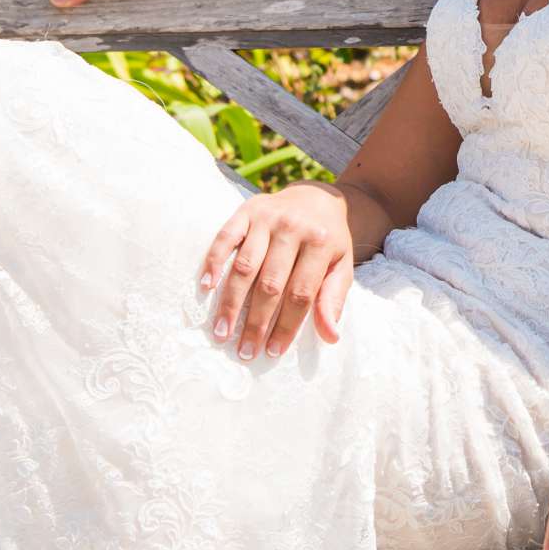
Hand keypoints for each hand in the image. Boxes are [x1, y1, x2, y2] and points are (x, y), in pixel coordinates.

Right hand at [199, 183, 356, 358]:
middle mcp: (292, 228)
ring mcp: (267, 217)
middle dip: (256, 322)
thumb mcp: (342, 266)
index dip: (286, 325)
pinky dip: (214, 262)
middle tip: (244, 351)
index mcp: (320, 243)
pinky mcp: (246, 210)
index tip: (272, 352)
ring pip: (245, 266)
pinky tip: (206, 287)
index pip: (300, 293)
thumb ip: (334, 299)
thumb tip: (330, 337)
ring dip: (231, 302)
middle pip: (270, 284)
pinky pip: (225, 237)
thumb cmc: (328, 240)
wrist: (315, 197)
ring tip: (221, 331)